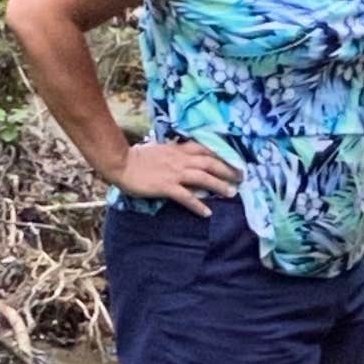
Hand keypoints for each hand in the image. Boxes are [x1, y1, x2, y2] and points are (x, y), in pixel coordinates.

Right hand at [118, 137, 240, 213]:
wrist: (121, 163)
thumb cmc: (137, 157)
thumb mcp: (160, 150)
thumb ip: (174, 153)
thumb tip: (184, 156)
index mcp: (178, 150)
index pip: (205, 149)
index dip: (221, 154)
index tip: (234, 160)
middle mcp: (180, 160)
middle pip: (210, 163)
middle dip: (227, 169)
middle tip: (241, 177)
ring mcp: (174, 173)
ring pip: (203, 178)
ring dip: (219, 186)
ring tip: (231, 194)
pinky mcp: (166, 186)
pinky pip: (186, 197)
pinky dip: (198, 205)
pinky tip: (207, 213)